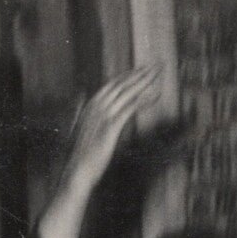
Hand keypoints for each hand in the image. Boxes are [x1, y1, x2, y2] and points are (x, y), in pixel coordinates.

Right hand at [62, 65, 162, 188]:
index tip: (143, 69)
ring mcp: (102, 116)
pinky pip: (131, 108)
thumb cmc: (83, 156)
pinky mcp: (111, 127)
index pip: (112, 85)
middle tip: (156, 65)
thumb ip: (91, 117)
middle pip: (121, 84)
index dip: (129, 75)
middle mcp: (95, 107)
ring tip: (158, 74)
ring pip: (127, 92)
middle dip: (140, 73)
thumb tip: (94, 106)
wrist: (78, 172)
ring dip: (144, 81)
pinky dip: (144, 99)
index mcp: (90, 107)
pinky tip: (156, 94)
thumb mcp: (86, 132)